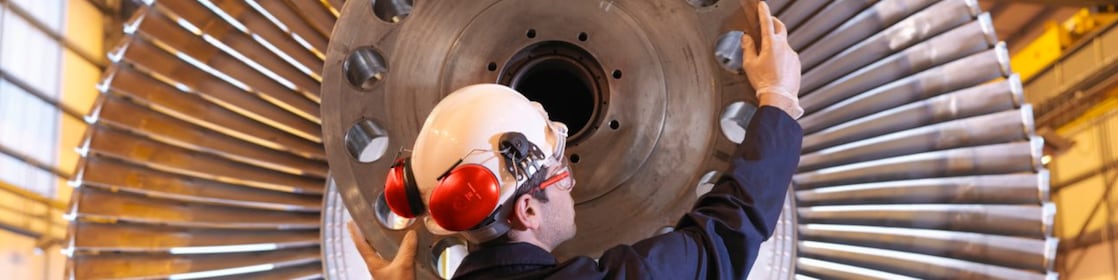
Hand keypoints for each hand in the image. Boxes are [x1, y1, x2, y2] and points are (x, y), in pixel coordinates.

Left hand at [348, 222, 417, 279]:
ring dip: (384, 244)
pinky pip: (395, 260)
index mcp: (373, 264)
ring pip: (383, 254)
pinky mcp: (395, 275)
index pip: (361, 245)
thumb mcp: (402, 266)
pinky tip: (405, 250)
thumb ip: (406, 249)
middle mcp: (377, 267)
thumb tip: (410, 235)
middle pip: (371, 248)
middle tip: (369, 225)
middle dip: (369, 237)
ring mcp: (386, 272)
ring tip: (387, 234)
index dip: (355, 233)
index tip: (349, 223)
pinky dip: (398, 252)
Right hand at [741, 1, 803, 118]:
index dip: (763, 12)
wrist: (779, 98)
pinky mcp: (797, 64)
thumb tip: (747, 38)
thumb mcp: (749, 64)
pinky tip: (775, 67)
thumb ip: (748, 48)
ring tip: (767, 56)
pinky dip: (782, 57)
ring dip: (776, 45)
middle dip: (774, 22)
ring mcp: (792, 55)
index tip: (762, 6)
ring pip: (784, 44)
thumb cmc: (764, 82)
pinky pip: (788, 56)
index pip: (766, 22)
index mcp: (771, 44)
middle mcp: (784, 47)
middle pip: (780, 27)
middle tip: (769, 21)